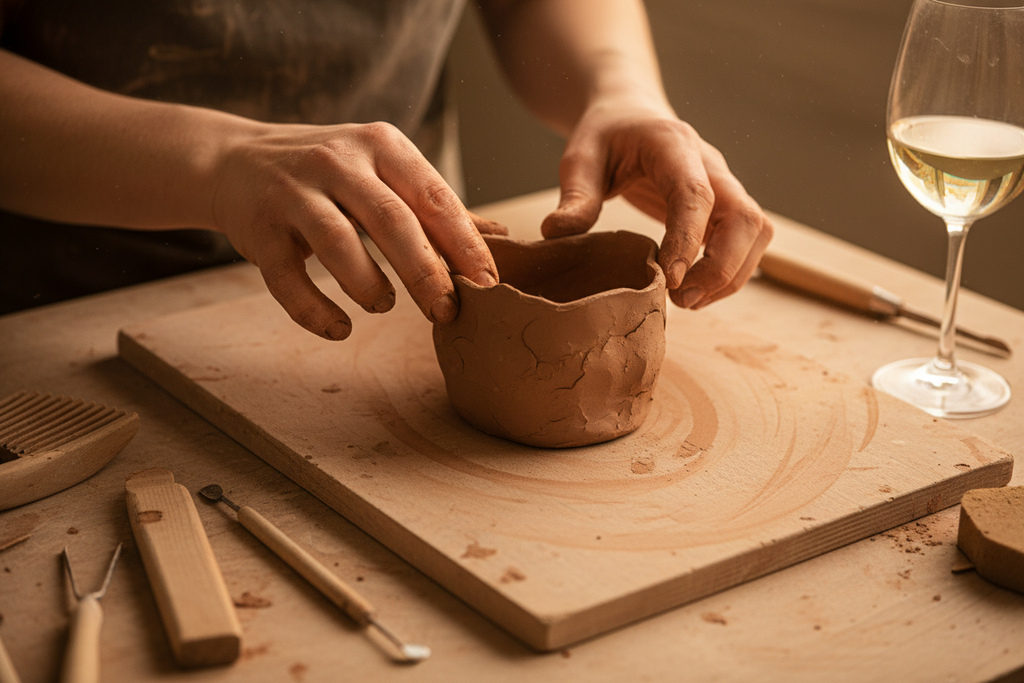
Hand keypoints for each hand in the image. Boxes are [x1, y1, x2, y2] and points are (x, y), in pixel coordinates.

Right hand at [211, 121, 502, 339]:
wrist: (236, 161)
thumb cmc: (330, 174)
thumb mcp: (384, 172)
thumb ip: (436, 206)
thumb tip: (501, 236)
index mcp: (380, 145)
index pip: (433, 197)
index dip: (464, 244)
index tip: (488, 284)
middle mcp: (337, 161)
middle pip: (391, 220)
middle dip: (426, 272)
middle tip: (447, 311)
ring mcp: (293, 193)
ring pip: (338, 243)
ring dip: (369, 284)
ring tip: (385, 305)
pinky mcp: (258, 229)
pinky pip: (287, 278)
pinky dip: (314, 310)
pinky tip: (339, 329)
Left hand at [541, 98, 772, 308]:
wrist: (630, 115)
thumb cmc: (606, 135)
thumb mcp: (580, 157)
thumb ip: (575, 195)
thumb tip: (556, 233)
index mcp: (674, 146)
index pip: (695, 194)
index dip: (688, 239)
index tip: (670, 279)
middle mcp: (711, 165)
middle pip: (745, 217)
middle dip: (723, 266)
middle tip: (682, 299)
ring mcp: (724, 186)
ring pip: (756, 233)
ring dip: (732, 274)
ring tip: (687, 302)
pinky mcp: (725, 208)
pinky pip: (747, 242)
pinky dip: (730, 272)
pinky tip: (694, 291)